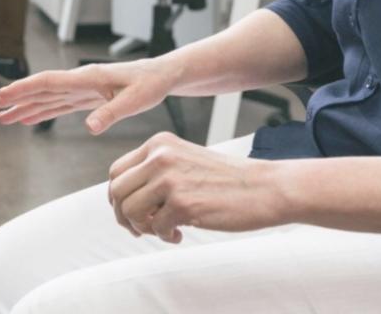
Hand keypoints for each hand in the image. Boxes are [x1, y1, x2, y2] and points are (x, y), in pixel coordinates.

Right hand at [0, 58, 178, 132]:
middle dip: (14, 96)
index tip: (3, 95)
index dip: (24, 89)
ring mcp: (81, 89)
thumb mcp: (136, 100)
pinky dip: (40, 111)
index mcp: (87, 78)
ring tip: (1, 116)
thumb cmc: (151, 84)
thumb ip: (111, 113)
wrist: (162, 75)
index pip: (48, 82)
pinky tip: (27, 119)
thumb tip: (89, 128)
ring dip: (23, 106)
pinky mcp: (86, 98)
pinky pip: (57, 105)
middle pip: (40, 88)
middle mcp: (80, 81)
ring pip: (45, 98)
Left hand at [106, 132, 286, 242]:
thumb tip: (121, 199)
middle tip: (143, 228)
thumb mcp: (183, 160)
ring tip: (165, 230)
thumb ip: (154, 171)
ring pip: (130, 211)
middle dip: (124, 217)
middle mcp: (160, 156)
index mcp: (159, 143)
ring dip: (143, 228)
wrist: (264, 188)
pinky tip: (180, 234)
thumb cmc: (225, 180)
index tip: (131, 212)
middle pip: (117, 193)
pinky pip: (155, 229)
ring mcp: (170, 179)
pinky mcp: (183, 204)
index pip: (116, 172)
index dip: (118, 198)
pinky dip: (165, 237)